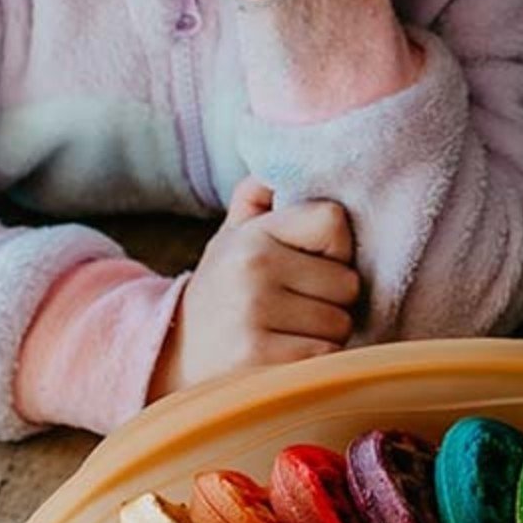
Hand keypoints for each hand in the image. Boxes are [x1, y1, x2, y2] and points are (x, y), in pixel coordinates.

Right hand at [147, 177, 361, 399]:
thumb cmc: (222, 294)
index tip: (315, 263)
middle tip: (299, 307)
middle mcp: (253, 268)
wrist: (174, 357)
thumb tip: (279, 162)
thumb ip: (256, 199)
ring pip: (341, 323)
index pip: (333, 221)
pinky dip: (316, 360)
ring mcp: (255, 314)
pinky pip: (326, 355)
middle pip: (348, 282)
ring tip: (289, 332)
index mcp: (253, 235)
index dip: (336, 248)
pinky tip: (286, 356)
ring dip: (326, 334)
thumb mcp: (231, 239)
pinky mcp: (261, 358)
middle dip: (333, 300)